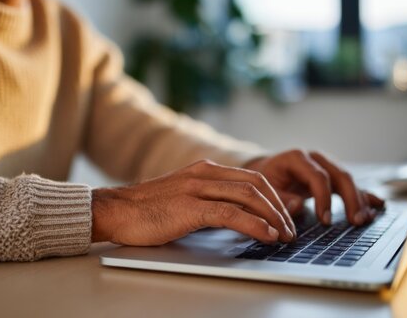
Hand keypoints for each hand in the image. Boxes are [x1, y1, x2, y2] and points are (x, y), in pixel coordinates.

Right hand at [91, 160, 296, 245]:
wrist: (116, 211)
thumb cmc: (147, 210)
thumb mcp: (184, 199)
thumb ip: (209, 202)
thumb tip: (237, 219)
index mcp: (204, 170)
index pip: (251, 179)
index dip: (274, 197)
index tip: (284, 216)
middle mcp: (204, 174)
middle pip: (256, 185)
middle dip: (279, 207)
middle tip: (290, 228)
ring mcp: (197, 188)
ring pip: (248, 196)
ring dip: (273, 217)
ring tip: (284, 235)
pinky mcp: (190, 207)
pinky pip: (231, 214)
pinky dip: (255, 225)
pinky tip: (266, 235)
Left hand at [244, 150, 383, 225]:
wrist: (264, 170)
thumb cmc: (263, 180)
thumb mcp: (264, 189)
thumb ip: (279, 198)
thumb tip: (298, 207)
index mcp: (296, 158)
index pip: (317, 176)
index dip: (323, 198)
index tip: (325, 221)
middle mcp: (314, 158)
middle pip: (339, 175)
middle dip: (349, 199)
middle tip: (355, 221)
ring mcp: (325, 165)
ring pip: (347, 179)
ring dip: (359, 199)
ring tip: (365, 219)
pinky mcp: (331, 176)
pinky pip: (349, 185)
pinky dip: (363, 195)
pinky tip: (377, 205)